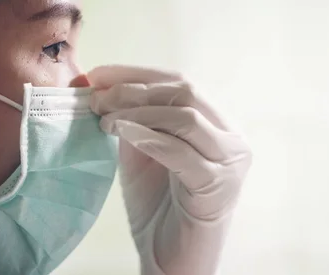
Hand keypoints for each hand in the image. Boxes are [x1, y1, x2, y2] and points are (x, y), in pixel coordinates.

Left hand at [88, 66, 251, 274]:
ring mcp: (230, 162)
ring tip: (104, 117)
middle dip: (135, 89)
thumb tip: (101, 87)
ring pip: (186, 116)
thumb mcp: (141, 153)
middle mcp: (231, 137)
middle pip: (185, 92)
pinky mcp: (218, 186)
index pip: (180, 83)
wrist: (170, 259)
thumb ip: (133, 121)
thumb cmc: (157, 207)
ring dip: (138, 111)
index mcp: (216, 124)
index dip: (138, 73)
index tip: (99, 73)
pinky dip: (149, 136)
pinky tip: (121, 131)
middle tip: (97, 97)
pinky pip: (182, 152)